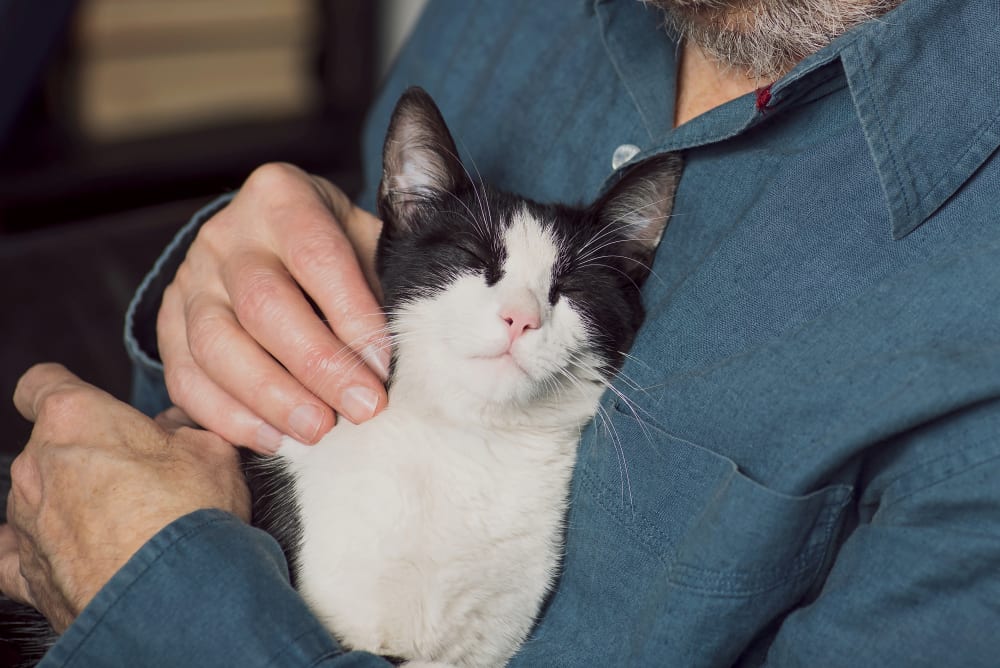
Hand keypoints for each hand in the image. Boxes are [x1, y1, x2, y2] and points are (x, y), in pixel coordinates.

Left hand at [0, 363, 250, 631]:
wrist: (174, 596)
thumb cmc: (190, 514)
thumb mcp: (212, 450)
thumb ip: (185, 430)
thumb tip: (181, 428)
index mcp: (76, 418)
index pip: (42, 383)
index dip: (64, 390)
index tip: (88, 403)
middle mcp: (38, 465)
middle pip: (51, 446)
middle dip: (89, 455)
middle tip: (140, 474)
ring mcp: (26, 520)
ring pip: (40, 498)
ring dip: (74, 504)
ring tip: (127, 525)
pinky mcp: (25, 572)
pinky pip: (19, 554)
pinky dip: (42, 552)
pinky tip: (73, 556)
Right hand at [158, 162, 389, 452]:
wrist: (267, 242)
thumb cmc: (334, 250)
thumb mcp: (365, 242)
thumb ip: (387, 280)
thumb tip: (420, 345)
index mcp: (281, 197)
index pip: (318, 256)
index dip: (352, 315)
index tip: (384, 365)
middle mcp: (228, 235)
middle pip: (264, 305)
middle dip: (318, 365)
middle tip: (362, 409)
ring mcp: (190, 280)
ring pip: (217, 345)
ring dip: (272, 397)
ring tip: (319, 432)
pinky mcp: (167, 324)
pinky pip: (186, 378)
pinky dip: (228, 416)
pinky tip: (273, 439)